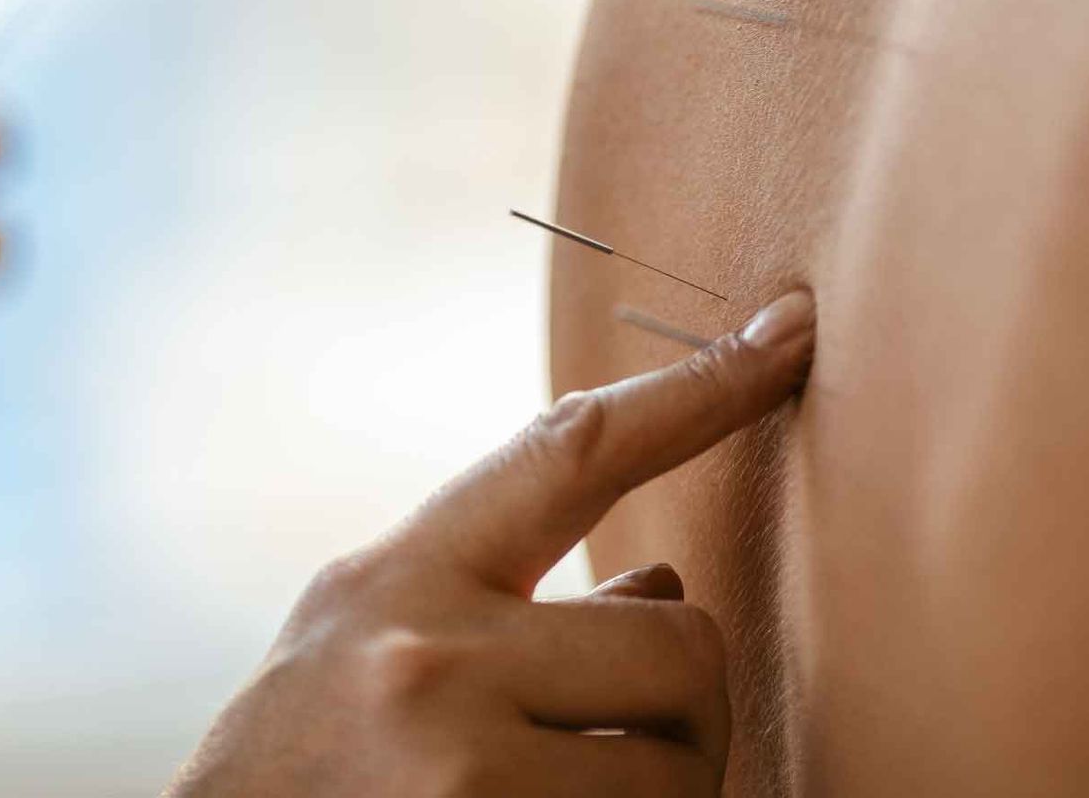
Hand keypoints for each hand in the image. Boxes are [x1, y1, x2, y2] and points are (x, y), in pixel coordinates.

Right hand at [167, 289, 815, 797]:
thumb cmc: (299, 781)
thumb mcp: (371, 659)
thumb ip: (501, 609)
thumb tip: (664, 578)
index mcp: (397, 582)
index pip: (574, 450)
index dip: (700, 389)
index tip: (789, 336)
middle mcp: (426, 656)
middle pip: (679, 639)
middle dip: (683, 703)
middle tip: (627, 748)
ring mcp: (459, 769)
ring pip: (683, 763)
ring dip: (664, 792)